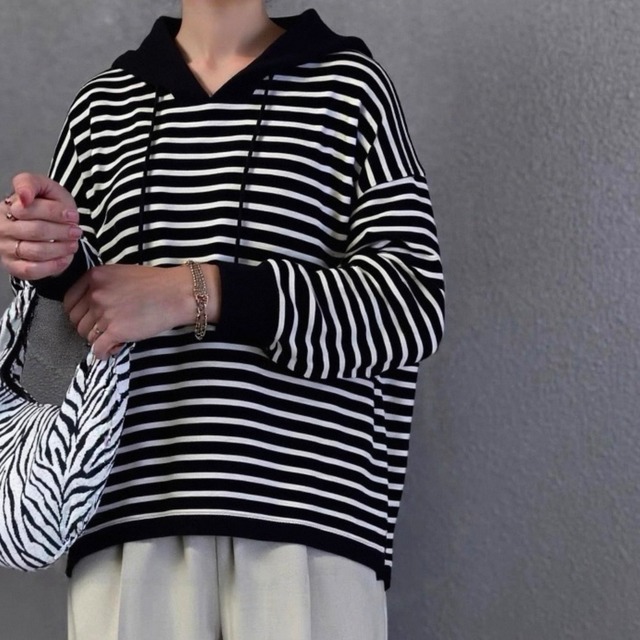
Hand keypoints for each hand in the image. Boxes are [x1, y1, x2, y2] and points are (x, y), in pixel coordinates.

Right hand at [0, 173, 82, 279]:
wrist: (52, 226)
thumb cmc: (48, 205)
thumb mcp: (43, 187)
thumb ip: (30, 183)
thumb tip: (24, 197)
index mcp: (8, 206)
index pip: (30, 210)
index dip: (55, 213)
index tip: (73, 216)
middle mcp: (2, 228)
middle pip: (36, 231)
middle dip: (62, 232)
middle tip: (77, 232)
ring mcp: (5, 248)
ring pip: (36, 251)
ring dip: (60, 248)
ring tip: (73, 244)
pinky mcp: (13, 266)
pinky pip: (31, 270)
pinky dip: (52, 266)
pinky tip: (65, 258)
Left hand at [63, 263, 220, 359]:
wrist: (177, 293)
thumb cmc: (156, 283)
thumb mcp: (121, 273)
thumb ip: (101, 285)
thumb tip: (89, 305)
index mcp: (95, 277)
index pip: (69, 302)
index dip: (78, 313)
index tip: (88, 318)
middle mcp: (96, 294)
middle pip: (76, 321)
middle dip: (88, 328)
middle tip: (103, 329)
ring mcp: (104, 313)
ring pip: (86, 336)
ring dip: (97, 340)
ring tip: (114, 338)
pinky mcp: (116, 331)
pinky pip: (97, 349)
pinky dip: (103, 353)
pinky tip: (112, 349)